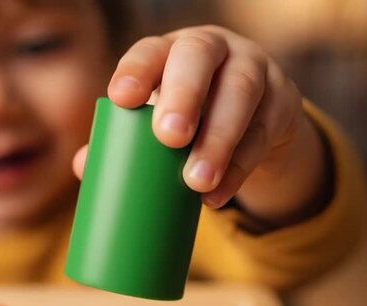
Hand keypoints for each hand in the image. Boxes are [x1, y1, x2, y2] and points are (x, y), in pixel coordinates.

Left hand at [74, 25, 326, 223]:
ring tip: (195, 181)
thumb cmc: (193, 116)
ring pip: (241, 93)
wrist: (257, 118)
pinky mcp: (283, 101)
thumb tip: (83, 167)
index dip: (137, 70)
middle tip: (168, 138)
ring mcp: (255, 69)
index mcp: (172, 50)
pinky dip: (240, 167)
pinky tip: (216, 195)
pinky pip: (264, 132)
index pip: (152, 49)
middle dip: (183, 94)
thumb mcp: (161, 118)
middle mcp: (214, 49)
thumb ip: (123, 139)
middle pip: (199, 56)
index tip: (121, 99)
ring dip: (218, 139)